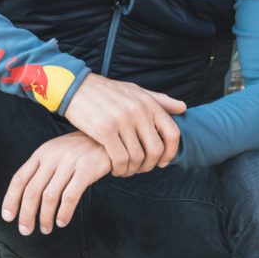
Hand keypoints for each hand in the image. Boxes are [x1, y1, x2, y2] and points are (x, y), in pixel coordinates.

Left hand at [1, 131, 111, 235]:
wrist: (107, 138)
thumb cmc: (80, 150)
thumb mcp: (56, 153)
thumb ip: (42, 170)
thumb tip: (26, 198)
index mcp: (41, 153)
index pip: (19, 178)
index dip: (11, 199)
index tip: (8, 216)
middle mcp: (52, 157)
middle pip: (32, 190)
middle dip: (26, 214)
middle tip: (25, 230)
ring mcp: (69, 162)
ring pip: (50, 196)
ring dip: (45, 217)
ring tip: (45, 228)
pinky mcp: (86, 169)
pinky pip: (70, 196)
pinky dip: (64, 212)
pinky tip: (62, 221)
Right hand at [64, 72, 185, 176]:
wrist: (75, 87)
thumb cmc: (107, 92)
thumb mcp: (135, 91)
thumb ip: (159, 100)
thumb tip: (183, 108)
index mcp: (149, 103)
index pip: (172, 133)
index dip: (170, 152)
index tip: (162, 162)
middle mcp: (138, 111)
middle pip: (156, 149)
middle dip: (149, 165)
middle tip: (140, 169)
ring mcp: (122, 121)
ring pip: (137, 157)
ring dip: (133, 169)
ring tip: (126, 170)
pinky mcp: (105, 130)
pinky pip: (120, 158)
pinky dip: (120, 169)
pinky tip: (115, 169)